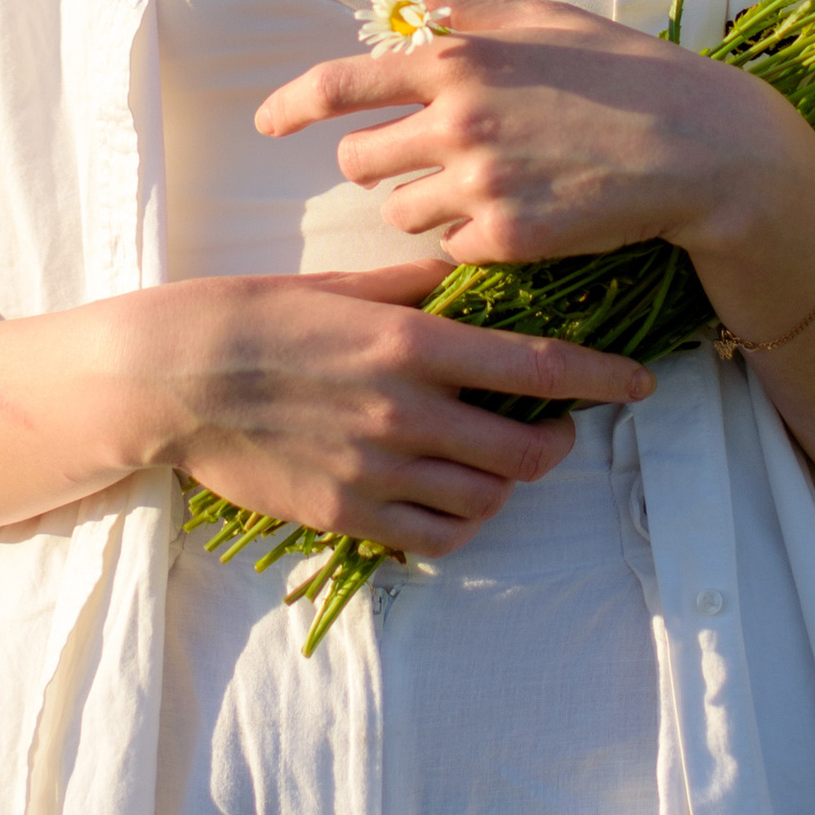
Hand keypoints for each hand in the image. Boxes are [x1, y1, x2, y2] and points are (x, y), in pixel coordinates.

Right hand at [148, 261, 652, 556]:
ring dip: (508, 482)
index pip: (540, 368)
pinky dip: (461, 521)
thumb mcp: (343, 286)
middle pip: (528, 451)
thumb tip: (473, 278)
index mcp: (413, 344)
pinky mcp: (349, 514)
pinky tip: (452, 495)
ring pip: (489, 499)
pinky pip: (437, 536)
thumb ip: (417, 290)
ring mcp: (380, 471)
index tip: (641, 384)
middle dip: (556, 442)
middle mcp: (408, 412)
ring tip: (496, 459)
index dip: (604, 379)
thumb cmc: (256, 316)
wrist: (173, 379)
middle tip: (552, 428)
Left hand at [252, 0, 814, 270]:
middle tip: (423, 159)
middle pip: (357, 162)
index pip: (339, 84)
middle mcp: (457, 120)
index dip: (291, 105)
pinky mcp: (507, 238)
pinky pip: (448, 250)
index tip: (268, 121)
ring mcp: (480, 182)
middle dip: (376, 164)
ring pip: (398, 213)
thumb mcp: (542, 20)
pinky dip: (469, 240)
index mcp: (457, 59)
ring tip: (482, 187)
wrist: (702, 147)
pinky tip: (516, 217)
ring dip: (422, 206)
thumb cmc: (624, 72)